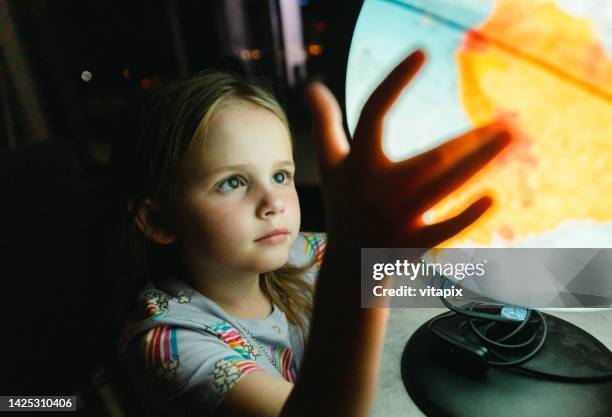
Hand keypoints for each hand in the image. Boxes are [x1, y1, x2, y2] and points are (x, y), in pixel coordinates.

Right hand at [307, 50, 510, 247]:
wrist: (349, 264)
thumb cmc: (344, 205)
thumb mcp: (330, 166)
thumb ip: (324, 125)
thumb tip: (311, 86)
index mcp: (359, 163)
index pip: (373, 112)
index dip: (394, 81)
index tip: (422, 52)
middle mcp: (378, 188)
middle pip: (429, 156)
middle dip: (468, 140)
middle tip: (506, 123)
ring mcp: (397, 217)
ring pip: (444, 186)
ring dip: (479, 161)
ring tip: (508, 138)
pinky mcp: (413, 242)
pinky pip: (443, 228)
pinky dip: (466, 215)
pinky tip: (491, 197)